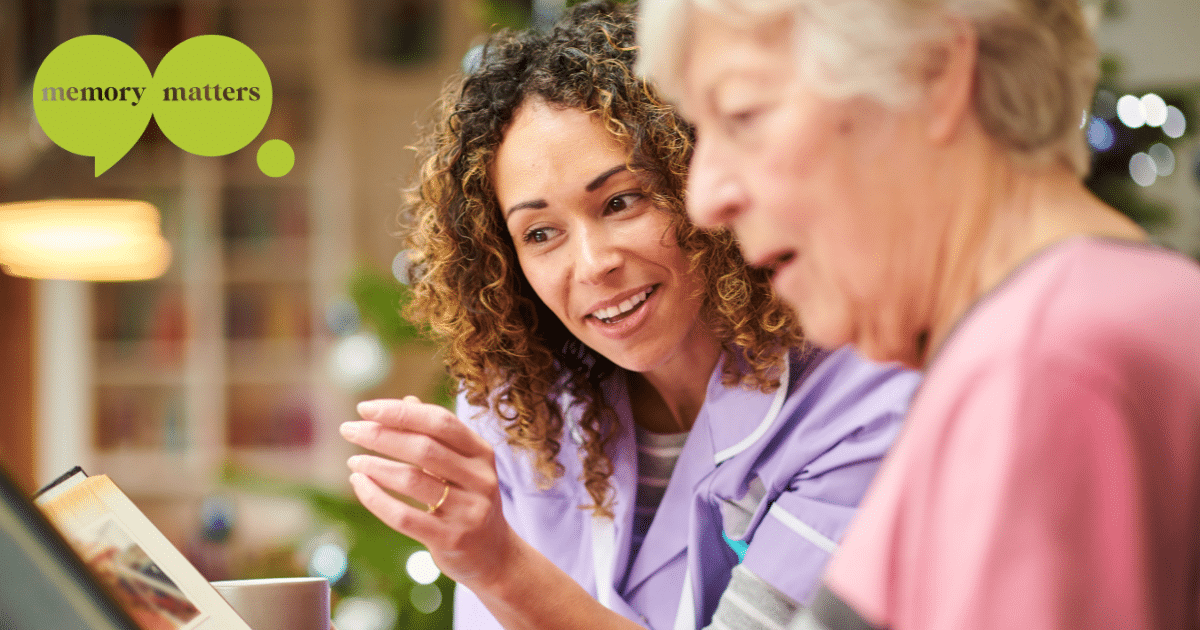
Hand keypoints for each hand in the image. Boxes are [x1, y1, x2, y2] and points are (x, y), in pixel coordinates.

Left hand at [340, 396, 517, 588]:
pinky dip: (375, 499)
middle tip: (348, 430)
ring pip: (412, 480)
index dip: (400, 412)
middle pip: (423, 448)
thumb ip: (437, 435)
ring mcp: (468, 510)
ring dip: (375, 466)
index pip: (440, 422)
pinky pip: (404, 516)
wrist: (493, 555)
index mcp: (482, 452)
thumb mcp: (462, 465)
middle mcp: (480, 478)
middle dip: (380, 435)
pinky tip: (359, 485)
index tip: (364, 408)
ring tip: (353, 461)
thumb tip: (406, 401)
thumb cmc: (469, 500)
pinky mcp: (451, 539)